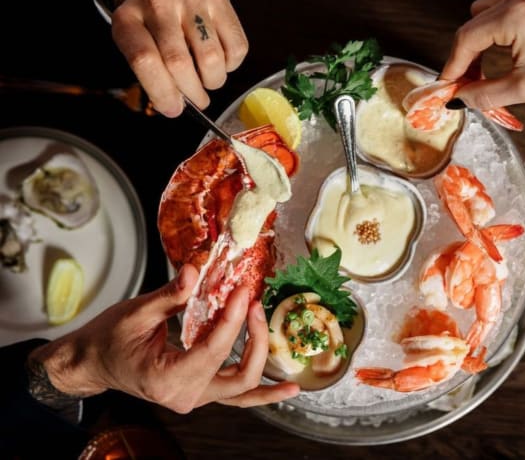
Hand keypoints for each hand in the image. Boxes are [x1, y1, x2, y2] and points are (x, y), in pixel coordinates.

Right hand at [30, 265, 298, 412]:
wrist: (93, 363)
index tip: (243, 292)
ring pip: (243, 391)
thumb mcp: (135, 313)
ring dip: (265, 364)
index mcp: (166, 378)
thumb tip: (195, 269)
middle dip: (255, 339)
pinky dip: (263, 394)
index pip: (213, 349)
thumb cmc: (108, 338)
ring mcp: (194, 398)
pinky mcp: (200, 393)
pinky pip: (237, 397)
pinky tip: (288, 390)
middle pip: (239, 375)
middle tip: (256, 304)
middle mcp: (185, 396)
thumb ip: (170, 294)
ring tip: (284, 346)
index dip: (233, 319)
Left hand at [110, 0, 247, 116]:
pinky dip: (230, 65)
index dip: (161, 93)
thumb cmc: (148, 17)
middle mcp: (160, 1)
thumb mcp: (135, 40)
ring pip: (212, 59)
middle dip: (191, 92)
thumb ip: (151, 73)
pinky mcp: (220, 0)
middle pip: (180, 64)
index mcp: (128, 16)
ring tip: (206, 79)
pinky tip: (219, 59)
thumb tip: (176, 106)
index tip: (172, 109)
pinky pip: (236, 49)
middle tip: (196, 99)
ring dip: (213, 81)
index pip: (145, 61)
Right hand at [440, 0, 524, 109]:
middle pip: (474, 22)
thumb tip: (458, 100)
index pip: (466, 38)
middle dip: (467, 55)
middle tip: (467, 83)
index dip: (453, 66)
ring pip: (488, 12)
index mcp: (516, 14)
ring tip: (487, 70)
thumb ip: (484, 94)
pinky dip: (502, 30)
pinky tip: (509, 53)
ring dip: (482, 40)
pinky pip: (510, 7)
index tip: (447, 87)